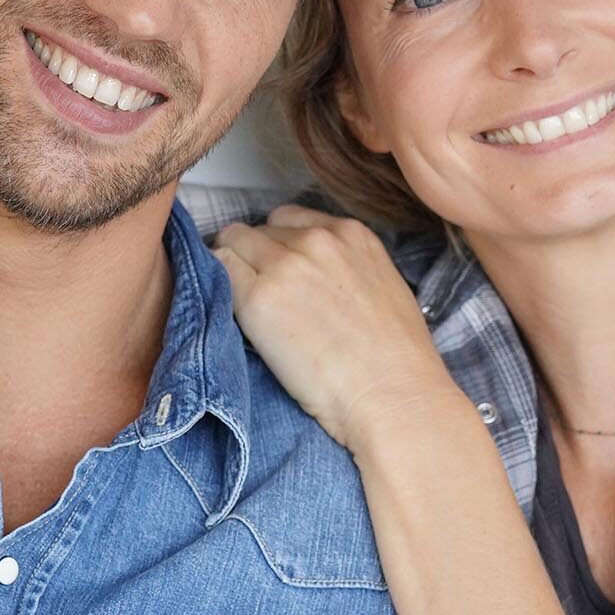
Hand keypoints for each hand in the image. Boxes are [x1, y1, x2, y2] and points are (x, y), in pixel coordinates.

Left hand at [212, 206, 457, 452]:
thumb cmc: (396, 359)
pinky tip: (238, 318)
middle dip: (254, 258)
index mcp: (351, 234)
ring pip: (230, 243)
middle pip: (257, 230)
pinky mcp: (258, 298)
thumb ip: (345, 266)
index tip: (279, 273)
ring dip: (233, 270)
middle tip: (262, 298)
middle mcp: (316, 239)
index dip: (278, 247)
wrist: (391, 395)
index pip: (289, 219)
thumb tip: (310, 279)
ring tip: (249, 310)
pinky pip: (218, 271)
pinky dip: (220, 289)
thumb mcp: (381, 287)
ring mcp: (285, 265)